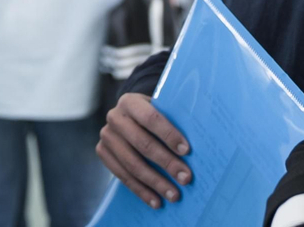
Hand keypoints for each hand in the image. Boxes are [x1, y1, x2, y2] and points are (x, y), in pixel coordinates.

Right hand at [95, 93, 191, 208]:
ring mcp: (107, 136)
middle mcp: (114, 117)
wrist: (130, 117)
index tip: (187, 151)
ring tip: (174, 195)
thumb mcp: (161, 109)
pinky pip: (122, 176)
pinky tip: (156, 201)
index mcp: (130, 102)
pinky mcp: (102, 152)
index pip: (150, 119)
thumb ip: (173, 119)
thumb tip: (200, 141)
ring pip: (132, 164)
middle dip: (166, 163)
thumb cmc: (154, 114)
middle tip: (185, 178)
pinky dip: (141, 191)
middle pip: (142, 144)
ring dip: (155, 182)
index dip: (169, 135)